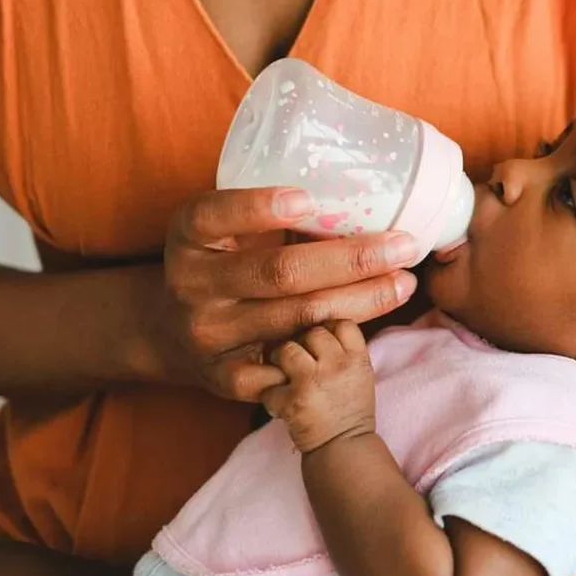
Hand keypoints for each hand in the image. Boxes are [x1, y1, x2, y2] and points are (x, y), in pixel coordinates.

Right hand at [143, 187, 417, 400]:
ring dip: (361, 301)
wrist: (171, 330)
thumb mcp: (228, 229)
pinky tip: (364, 331)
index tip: (307, 199)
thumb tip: (361, 198)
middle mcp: (192, 284)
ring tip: (404, 283)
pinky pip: (292, 365)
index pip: (214, 215)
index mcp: (188, 235)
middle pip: (280, 273)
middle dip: (351, 260)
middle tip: (402, 246)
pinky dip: (332, 346)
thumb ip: (272, 216)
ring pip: (298, 318)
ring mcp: (208, 335)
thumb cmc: (224, 261)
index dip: (258, 208)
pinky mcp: (225, 377)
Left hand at [261, 321, 375, 453]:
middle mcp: (337, 366)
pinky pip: (268, 384)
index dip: (328, 330)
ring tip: (286, 377)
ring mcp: (313, 382)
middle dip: (303, 345)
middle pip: (312, 332)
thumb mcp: (361, 374)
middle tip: (302, 363)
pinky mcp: (291, 401)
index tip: (323, 345)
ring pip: (286, 349)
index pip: (342, 323)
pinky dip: (270, 395)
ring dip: (281, 362)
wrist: (344, 449)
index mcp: (357, 359)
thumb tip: (321, 323)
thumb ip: (346, 348)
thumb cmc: (350, 410)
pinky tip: (280, 403)